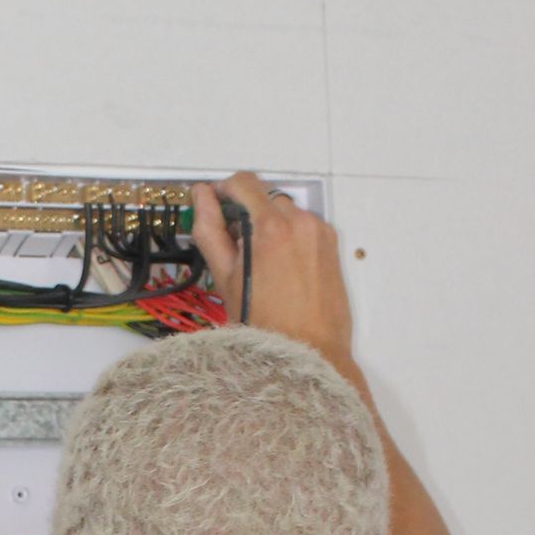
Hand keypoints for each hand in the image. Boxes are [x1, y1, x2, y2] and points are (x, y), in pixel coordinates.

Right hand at [191, 173, 357, 367]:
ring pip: (285, 212)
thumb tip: (202, 196)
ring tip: (262, 264)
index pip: (244, 183)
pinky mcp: (332, 244)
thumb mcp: (225, 276)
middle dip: (248, 215)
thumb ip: (210, 229)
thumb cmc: (265, 324)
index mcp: (272, 227)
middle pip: (265, 198)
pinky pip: (304, 226)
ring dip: (270, 226)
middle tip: (238, 250)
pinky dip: (290, 237)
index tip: (216, 206)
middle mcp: (300, 221)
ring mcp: (320, 232)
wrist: (310, 352)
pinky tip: (283, 269)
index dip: (224, 190)